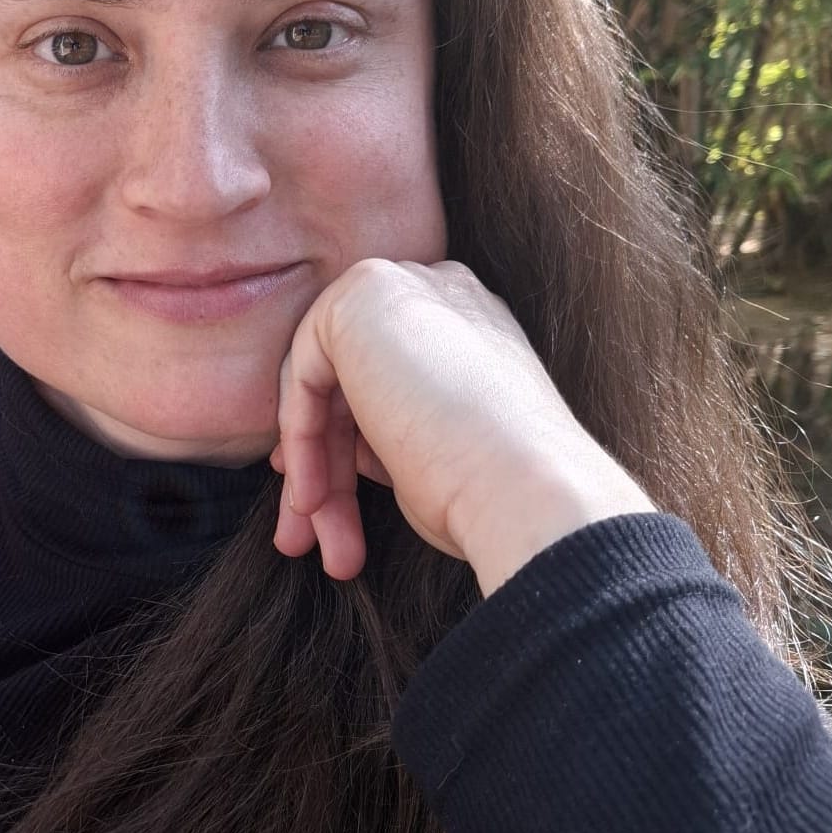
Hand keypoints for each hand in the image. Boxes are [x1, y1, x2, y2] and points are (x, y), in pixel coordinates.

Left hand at [270, 258, 653, 591]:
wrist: (529, 491)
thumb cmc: (495, 494)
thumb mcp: (429, 458)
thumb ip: (381, 433)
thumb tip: (323, 448)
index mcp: (473, 327)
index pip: (389, 381)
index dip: (352, 448)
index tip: (331, 509)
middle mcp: (442, 294)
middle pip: (352, 382)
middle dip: (326, 466)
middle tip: (316, 541)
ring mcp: (406, 286)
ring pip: (325, 381)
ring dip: (313, 468)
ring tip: (308, 546)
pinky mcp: (365, 293)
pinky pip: (305, 370)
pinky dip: (302, 437)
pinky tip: (312, 500)